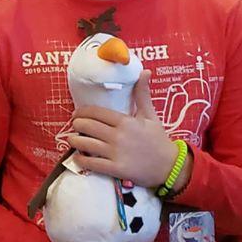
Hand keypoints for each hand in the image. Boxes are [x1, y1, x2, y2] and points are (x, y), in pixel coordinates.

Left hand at [67, 71, 176, 187]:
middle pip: (88, 126)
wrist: (170, 165)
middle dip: (76, 124)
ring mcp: (116, 153)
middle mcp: (118, 136)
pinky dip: (82, 160)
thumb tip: (144, 72)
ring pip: (87, 144)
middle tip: (74, 125)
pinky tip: (78, 157)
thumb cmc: (158, 140)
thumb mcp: (151, 115)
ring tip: (71, 139)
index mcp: (125, 121)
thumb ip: (143, 94)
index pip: (97, 112)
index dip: (83, 112)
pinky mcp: (116, 169)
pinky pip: (93, 164)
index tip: (77, 113)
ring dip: (74, 141)